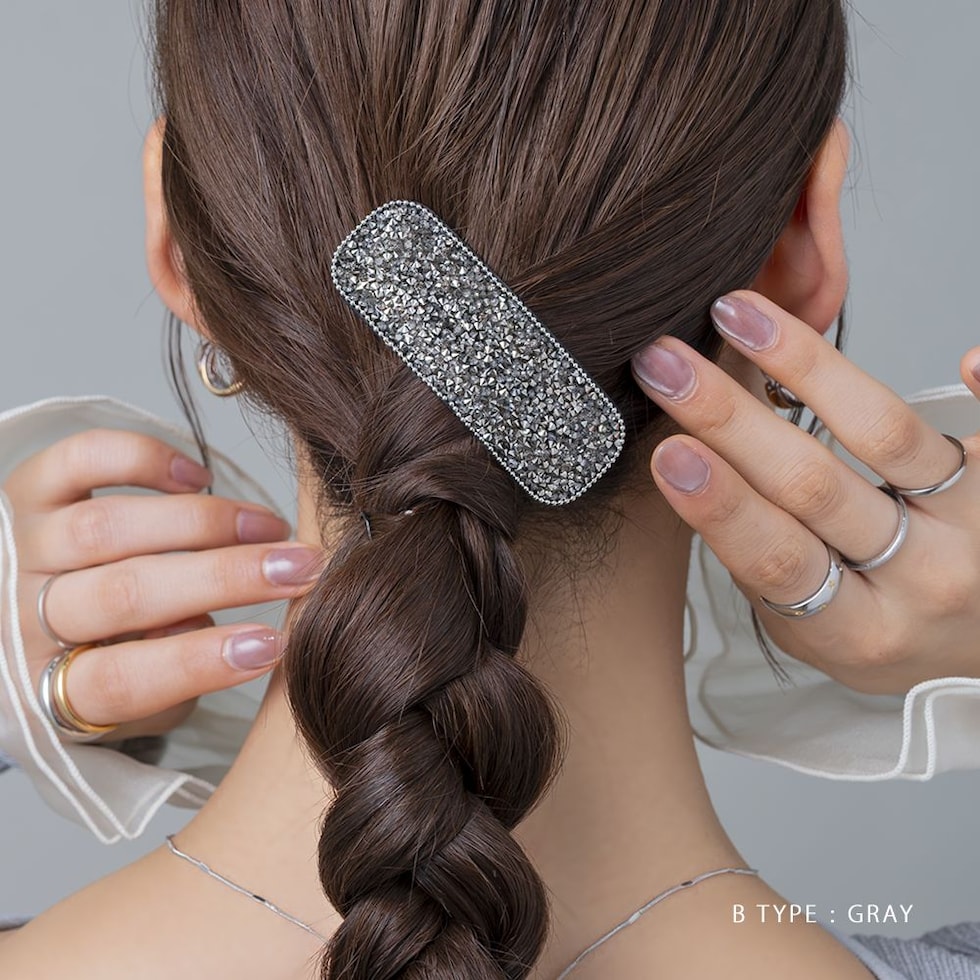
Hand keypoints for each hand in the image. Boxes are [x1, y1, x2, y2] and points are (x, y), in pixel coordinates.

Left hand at [3, 428, 322, 740]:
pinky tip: (196, 477)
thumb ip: (175, 686)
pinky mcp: (28, 490)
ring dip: (205, 522)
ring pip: (110, 527)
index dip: (199, 661)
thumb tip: (216, 627)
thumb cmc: (101, 665)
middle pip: (126, 594)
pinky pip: (81, 460)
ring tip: (269, 527)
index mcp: (48, 687)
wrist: (23, 627)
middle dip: (225, 577)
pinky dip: (144, 460)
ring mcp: (24, 547)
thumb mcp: (139, 706)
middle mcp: (24, 616)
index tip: (273, 643)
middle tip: (299, 569)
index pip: (120, 679)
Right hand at [631, 289, 979, 695]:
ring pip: (887, 434)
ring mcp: (973, 527)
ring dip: (803, 365)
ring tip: (741, 314)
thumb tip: (690, 458)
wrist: (976, 639)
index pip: (779, 561)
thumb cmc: (879, 622)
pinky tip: (966, 357)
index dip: (722, 507)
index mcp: (855, 631)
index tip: (669, 452)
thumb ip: (764, 557)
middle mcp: (923, 580)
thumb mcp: (812, 621)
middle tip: (669, 365)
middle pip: (817, 487)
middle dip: (730, 419)